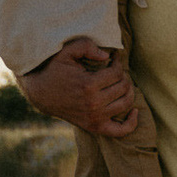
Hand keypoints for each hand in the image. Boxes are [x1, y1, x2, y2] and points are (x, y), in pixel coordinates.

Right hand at [18, 38, 138, 136]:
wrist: (41, 94)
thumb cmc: (55, 70)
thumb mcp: (65, 52)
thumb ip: (86, 46)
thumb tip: (107, 55)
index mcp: (88, 85)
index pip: (117, 72)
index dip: (118, 62)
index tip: (114, 58)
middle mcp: (94, 104)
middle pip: (123, 87)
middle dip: (122, 75)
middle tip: (115, 70)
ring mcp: (95, 117)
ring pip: (126, 103)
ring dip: (128, 91)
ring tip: (121, 83)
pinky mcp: (95, 127)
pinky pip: (120, 131)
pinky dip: (131, 123)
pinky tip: (134, 112)